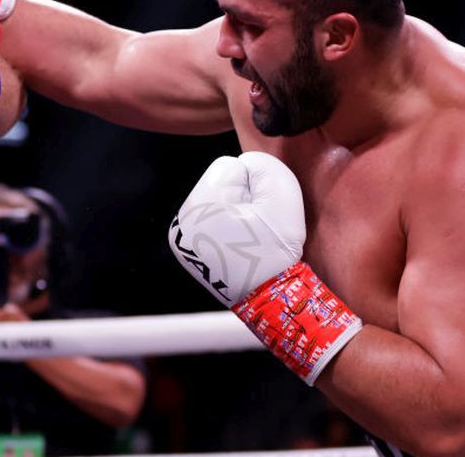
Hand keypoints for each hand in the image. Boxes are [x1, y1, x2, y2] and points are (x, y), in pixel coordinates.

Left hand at [169, 152, 360, 384]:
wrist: (269, 298)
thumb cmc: (276, 248)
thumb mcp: (281, 196)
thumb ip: (263, 166)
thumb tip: (245, 165)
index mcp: (200, 204)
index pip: (232, 167)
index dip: (254, 185)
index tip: (261, 213)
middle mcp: (184, 220)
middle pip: (220, 185)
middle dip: (241, 198)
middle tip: (256, 228)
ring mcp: (183, 238)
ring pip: (216, 204)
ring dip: (233, 212)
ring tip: (247, 239)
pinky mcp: (188, 251)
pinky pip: (210, 224)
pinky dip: (224, 229)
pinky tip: (237, 247)